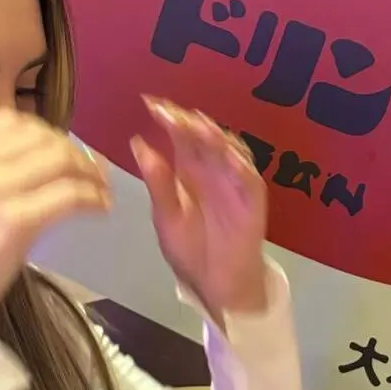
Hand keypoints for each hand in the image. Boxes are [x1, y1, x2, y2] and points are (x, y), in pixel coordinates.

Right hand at [0, 110, 110, 321]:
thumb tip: (46, 157)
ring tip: (101, 191)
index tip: (65, 152)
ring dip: (91, 174)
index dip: (48, 133)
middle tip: (93, 174)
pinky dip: (92, 198)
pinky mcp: (14, 223)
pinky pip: (69, 196)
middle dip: (75, 153)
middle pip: (43, 138)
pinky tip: (99, 208)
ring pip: (61, 162)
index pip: (13, 121)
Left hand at [131, 98, 269, 317]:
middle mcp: (214, 171)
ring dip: (217, 138)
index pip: (181, 137)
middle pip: (205, 138)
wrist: (216, 286)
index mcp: (190, 172)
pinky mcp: (253, 203)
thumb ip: (157, 182)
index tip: (150, 103)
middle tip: (172, 112)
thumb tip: (137, 142)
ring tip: (199, 127)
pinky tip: (229, 159)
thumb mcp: (165, 216)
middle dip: (190, 123)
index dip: (170, 119)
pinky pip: (251, 181)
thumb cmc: (191, 251)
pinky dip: (243, 169)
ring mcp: (236, 184)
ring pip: (231, 152)